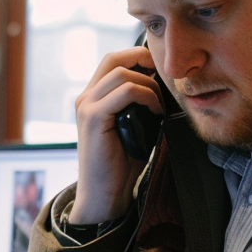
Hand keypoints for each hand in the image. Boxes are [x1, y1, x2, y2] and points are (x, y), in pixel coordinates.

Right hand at [68, 46, 162, 224]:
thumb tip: (165, 85)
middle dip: (144, 60)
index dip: (138, 57)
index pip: (114, 60)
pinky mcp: (93, 118)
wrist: (104, 194)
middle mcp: (85, 97)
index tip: (161, 72)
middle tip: (165, 77)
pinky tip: (155, 111)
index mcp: (93, 98)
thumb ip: (140, 104)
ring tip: (159, 104)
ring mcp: (86, 106)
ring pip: (122, 73)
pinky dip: (146, 96)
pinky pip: (125, 92)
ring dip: (149, 84)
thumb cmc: (122, 163)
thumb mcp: (134, 126)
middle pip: (114, 58)